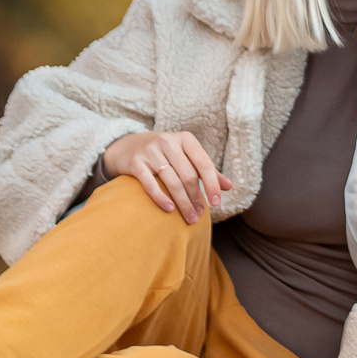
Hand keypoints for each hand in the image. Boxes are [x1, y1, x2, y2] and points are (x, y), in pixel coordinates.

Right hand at [104, 130, 231, 223]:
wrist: (127, 147)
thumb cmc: (164, 155)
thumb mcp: (186, 156)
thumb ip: (206, 170)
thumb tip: (229, 186)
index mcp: (185, 139)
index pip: (204, 164)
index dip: (212, 185)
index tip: (216, 204)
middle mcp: (168, 142)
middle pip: (188, 175)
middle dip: (196, 198)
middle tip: (199, 215)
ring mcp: (150, 151)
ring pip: (172, 181)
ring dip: (183, 202)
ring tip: (189, 217)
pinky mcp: (135, 162)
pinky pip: (150, 182)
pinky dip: (160, 197)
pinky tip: (169, 209)